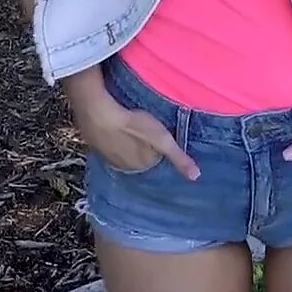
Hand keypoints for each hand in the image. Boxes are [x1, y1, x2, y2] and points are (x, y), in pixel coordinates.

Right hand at [67, 81, 200, 180]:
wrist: (99, 115)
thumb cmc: (134, 126)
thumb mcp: (163, 140)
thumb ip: (179, 158)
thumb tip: (196, 177)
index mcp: (141, 167)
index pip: (155, 158)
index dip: (158, 145)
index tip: (157, 133)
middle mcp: (124, 167)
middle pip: (139, 156)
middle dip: (142, 145)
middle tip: (144, 128)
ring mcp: (107, 157)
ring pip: (123, 150)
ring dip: (126, 141)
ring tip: (130, 126)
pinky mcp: (95, 145)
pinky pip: (109, 143)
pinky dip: (113, 136)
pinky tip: (114, 125)